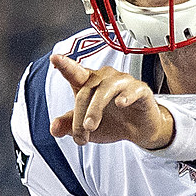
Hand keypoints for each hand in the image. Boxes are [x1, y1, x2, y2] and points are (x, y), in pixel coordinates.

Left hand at [49, 53, 174, 149]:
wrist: (139, 130)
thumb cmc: (112, 121)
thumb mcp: (86, 127)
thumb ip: (69, 125)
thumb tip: (54, 129)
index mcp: (89, 82)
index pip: (75, 72)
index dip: (65, 65)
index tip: (55, 58)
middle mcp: (105, 78)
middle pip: (86, 91)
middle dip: (79, 116)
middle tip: (80, 137)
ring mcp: (123, 82)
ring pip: (105, 89)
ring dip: (95, 108)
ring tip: (90, 127)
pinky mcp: (141, 90)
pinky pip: (132, 90)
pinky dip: (126, 96)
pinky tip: (120, 104)